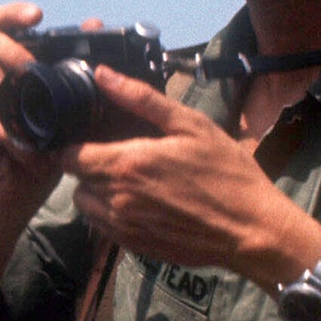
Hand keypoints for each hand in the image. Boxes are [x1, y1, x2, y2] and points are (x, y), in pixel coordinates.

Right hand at [0, 2, 65, 215]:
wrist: (25, 184)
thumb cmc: (47, 136)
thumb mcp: (68, 101)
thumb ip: (78, 64)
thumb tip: (95, 25)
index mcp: (4, 59)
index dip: (12, 14)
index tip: (37, 15)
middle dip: (10, 50)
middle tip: (33, 66)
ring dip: (19, 103)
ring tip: (45, 124)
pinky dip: (17, 140)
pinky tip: (34, 153)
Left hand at [61, 66, 320, 293]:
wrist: (252, 228)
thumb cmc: (226, 172)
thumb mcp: (190, 125)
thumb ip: (140, 99)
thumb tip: (102, 74)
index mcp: (126, 165)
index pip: (69, 156)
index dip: (74, 144)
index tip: (92, 136)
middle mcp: (116, 199)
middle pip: (76, 180)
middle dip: (89, 165)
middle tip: (118, 154)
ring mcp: (124, 227)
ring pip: (86, 205)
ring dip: (96, 190)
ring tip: (128, 178)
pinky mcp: (135, 246)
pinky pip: (103, 227)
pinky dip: (110, 212)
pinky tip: (140, 201)